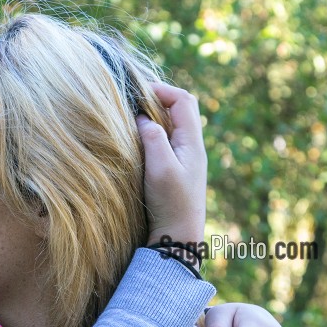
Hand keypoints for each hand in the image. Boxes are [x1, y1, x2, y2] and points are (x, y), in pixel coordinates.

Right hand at [138, 83, 205, 246]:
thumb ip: (154, 138)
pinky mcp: (176, 170)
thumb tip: (143, 117)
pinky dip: (153, 132)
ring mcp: (185, 159)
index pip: (183, 100)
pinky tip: (137, 140)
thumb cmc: (171, 204)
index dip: (162, 90)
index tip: (137, 91)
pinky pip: (167, 140)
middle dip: (159, 98)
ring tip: (133, 117)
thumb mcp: (161, 169)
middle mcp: (192, 147)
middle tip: (134, 100)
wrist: (178, 237)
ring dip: (155, 116)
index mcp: (193, 143)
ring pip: (173, 124)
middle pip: (181, 108)